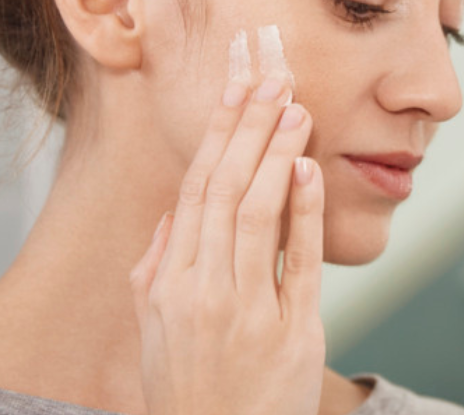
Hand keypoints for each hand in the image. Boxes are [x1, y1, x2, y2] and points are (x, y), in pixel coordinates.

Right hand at [128, 77, 325, 414]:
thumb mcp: (154, 331)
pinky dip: (305, 213)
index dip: (217, 138)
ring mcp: (247, 311)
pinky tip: (309, 170)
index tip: (236, 92)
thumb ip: (156, 270)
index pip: (195, 192)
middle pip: (224, 192)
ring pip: (257, 216)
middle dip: (248, 130)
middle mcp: (202, 292)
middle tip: (273, 81)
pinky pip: (300, 262)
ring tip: (296, 109)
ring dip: (276, 155)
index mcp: (168, 285)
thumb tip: (171, 216)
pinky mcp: (292, 331)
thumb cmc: (188, 389)